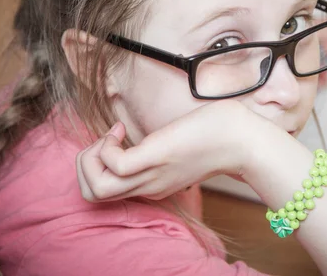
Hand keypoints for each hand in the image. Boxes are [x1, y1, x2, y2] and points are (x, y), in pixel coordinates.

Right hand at [76, 100, 268, 202]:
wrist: (242, 139)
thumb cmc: (215, 135)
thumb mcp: (179, 148)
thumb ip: (161, 150)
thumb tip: (148, 136)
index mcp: (153, 185)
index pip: (105, 192)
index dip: (98, 165)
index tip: (115, 140)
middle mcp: (148, 187)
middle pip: (92, 195)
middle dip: (84, 165)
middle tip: (104, 141)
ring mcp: (151, 175)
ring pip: (95, 188)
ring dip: (89, 158)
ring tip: (110, 138)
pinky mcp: (156, 158)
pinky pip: (113, 165)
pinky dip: (106, 147)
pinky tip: (120, 130)